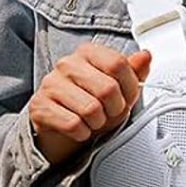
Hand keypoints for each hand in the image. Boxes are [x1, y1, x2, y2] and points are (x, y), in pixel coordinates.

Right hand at [28, 43, 150, 164]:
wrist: (61, 129)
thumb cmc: (91, 105)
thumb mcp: (118, 89)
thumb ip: (133, 72)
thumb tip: (145, 56)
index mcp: (87, 53)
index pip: (118, 63)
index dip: (130, 87)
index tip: (128, 98)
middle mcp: (67, 64)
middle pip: (107, 88)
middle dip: (115, 109)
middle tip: (109, 113)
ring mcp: (50, 84)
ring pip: (91, 109)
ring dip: (98, 123)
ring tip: (93, 121)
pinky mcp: (39, 106)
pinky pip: (73, 124)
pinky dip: (82, 133)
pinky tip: (79, 129)